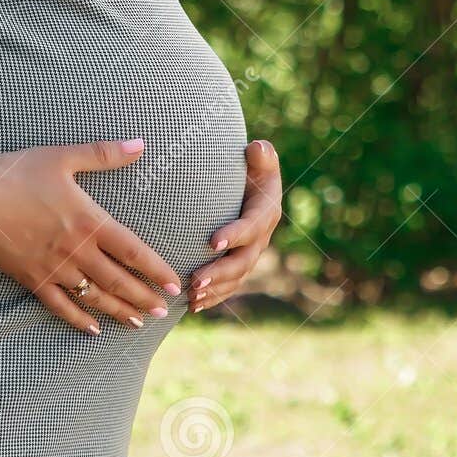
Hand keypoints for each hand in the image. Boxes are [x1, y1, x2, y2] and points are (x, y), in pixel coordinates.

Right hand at [0, 138, 183, 333]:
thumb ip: (104, 154)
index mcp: (89, 221)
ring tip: (138, 322)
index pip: (134, 251)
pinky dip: (79, 319)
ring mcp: (54, 268)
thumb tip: (140, 144)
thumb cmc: (16, 173)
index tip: (174, 283)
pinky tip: (93, 329)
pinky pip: (60, 306)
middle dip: (144, 297)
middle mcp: (76, 250)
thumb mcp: (62, 157)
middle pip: (119, 280)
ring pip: (94, 296)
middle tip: (164, 310)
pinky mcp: (32, 279)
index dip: (157, 270)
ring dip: (119, 311)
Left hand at [187, 140, 282, 311]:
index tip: (213, 242)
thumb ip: (261, 155)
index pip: (250, 226)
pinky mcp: (238, 265)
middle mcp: (260, 238)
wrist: (250, 183)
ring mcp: (250, 254)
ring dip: (214, 290)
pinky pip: (228, 286)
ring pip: (234, 278)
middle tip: (194, 281)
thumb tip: (257, 149)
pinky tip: (192, 307)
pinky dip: (212, 297)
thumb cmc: (251, 167)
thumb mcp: (260, 158)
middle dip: (219, 273)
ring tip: (191, 297)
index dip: (234, 235)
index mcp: (265, 212)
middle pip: (242, 261)